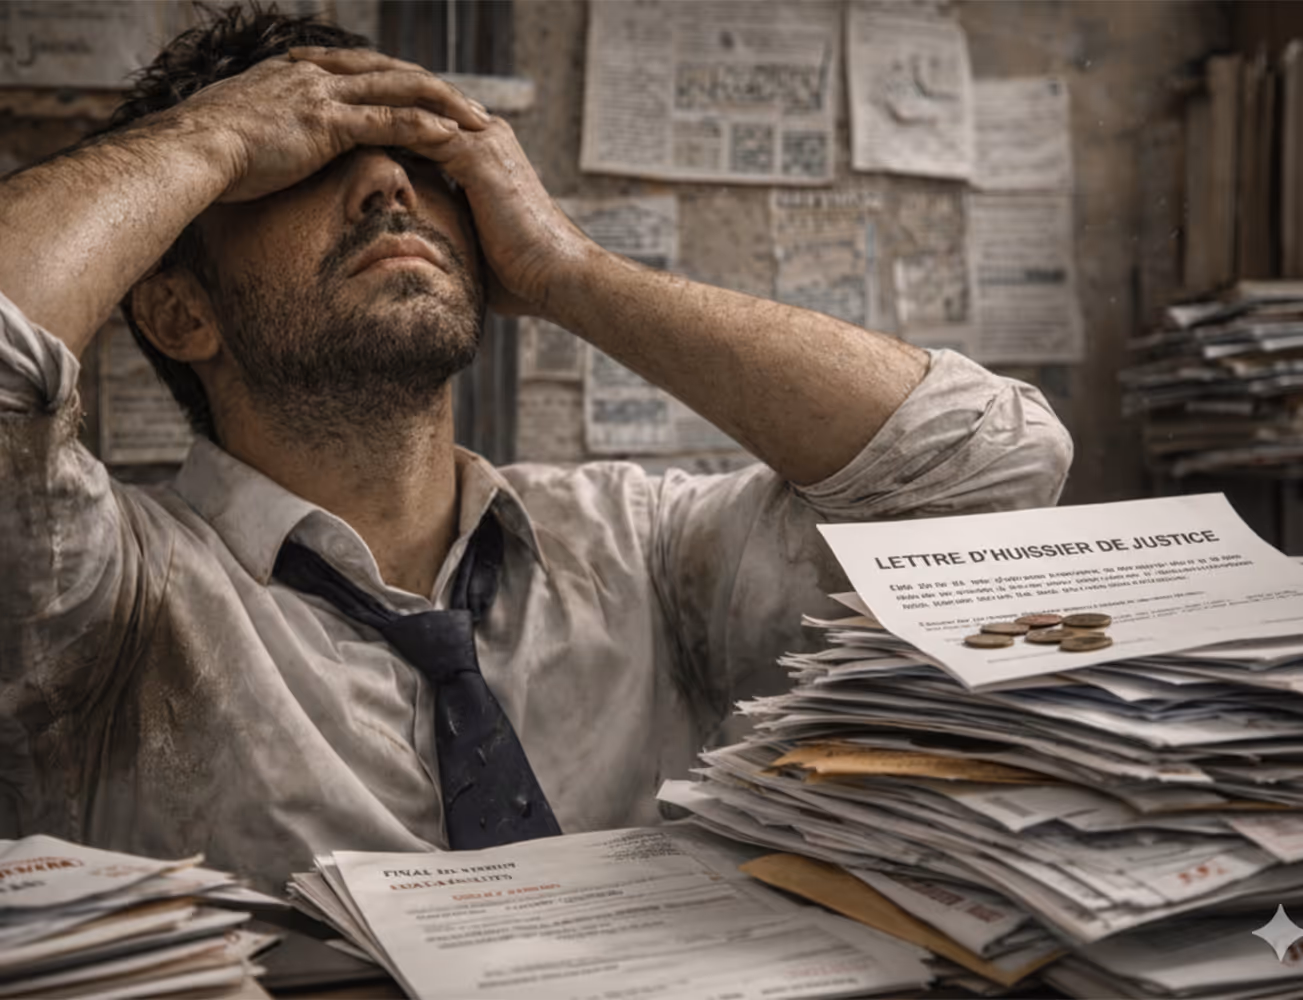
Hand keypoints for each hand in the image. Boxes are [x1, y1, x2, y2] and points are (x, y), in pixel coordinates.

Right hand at [166, 49, 491, 203]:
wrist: (187, 151)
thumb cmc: (209, 153)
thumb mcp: (246, 132)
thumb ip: (274, 132)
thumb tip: (278, 152)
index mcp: (298, 73)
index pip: (365, 71)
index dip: (404, 83)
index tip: (434, 99)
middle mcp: (315, 74)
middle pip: (393, 72)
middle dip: (439, 88)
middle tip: (476, 107)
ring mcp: (323, 94)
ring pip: (401, 89)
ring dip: (446, 104)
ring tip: (481, 122)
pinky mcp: (328, 122)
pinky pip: (389, 120)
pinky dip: (424, 126)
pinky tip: (453, 138)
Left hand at [285, 47, 595, 317]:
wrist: (558, 278)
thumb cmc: (519, 275)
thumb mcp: (472, 241)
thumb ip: (445, 227)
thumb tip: (416, 248)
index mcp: (477, 146)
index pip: (411, 107)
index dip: (365, 96)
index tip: (319, 92)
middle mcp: (478, 131)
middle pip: (404, 87)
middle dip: (350, 72)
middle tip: (298, 60)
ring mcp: (480, 139)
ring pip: (405, 95)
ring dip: (353, 84)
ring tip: (306, 75)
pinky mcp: (477, 156)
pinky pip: (416, 124)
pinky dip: (373, 116)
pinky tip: (333, 113)